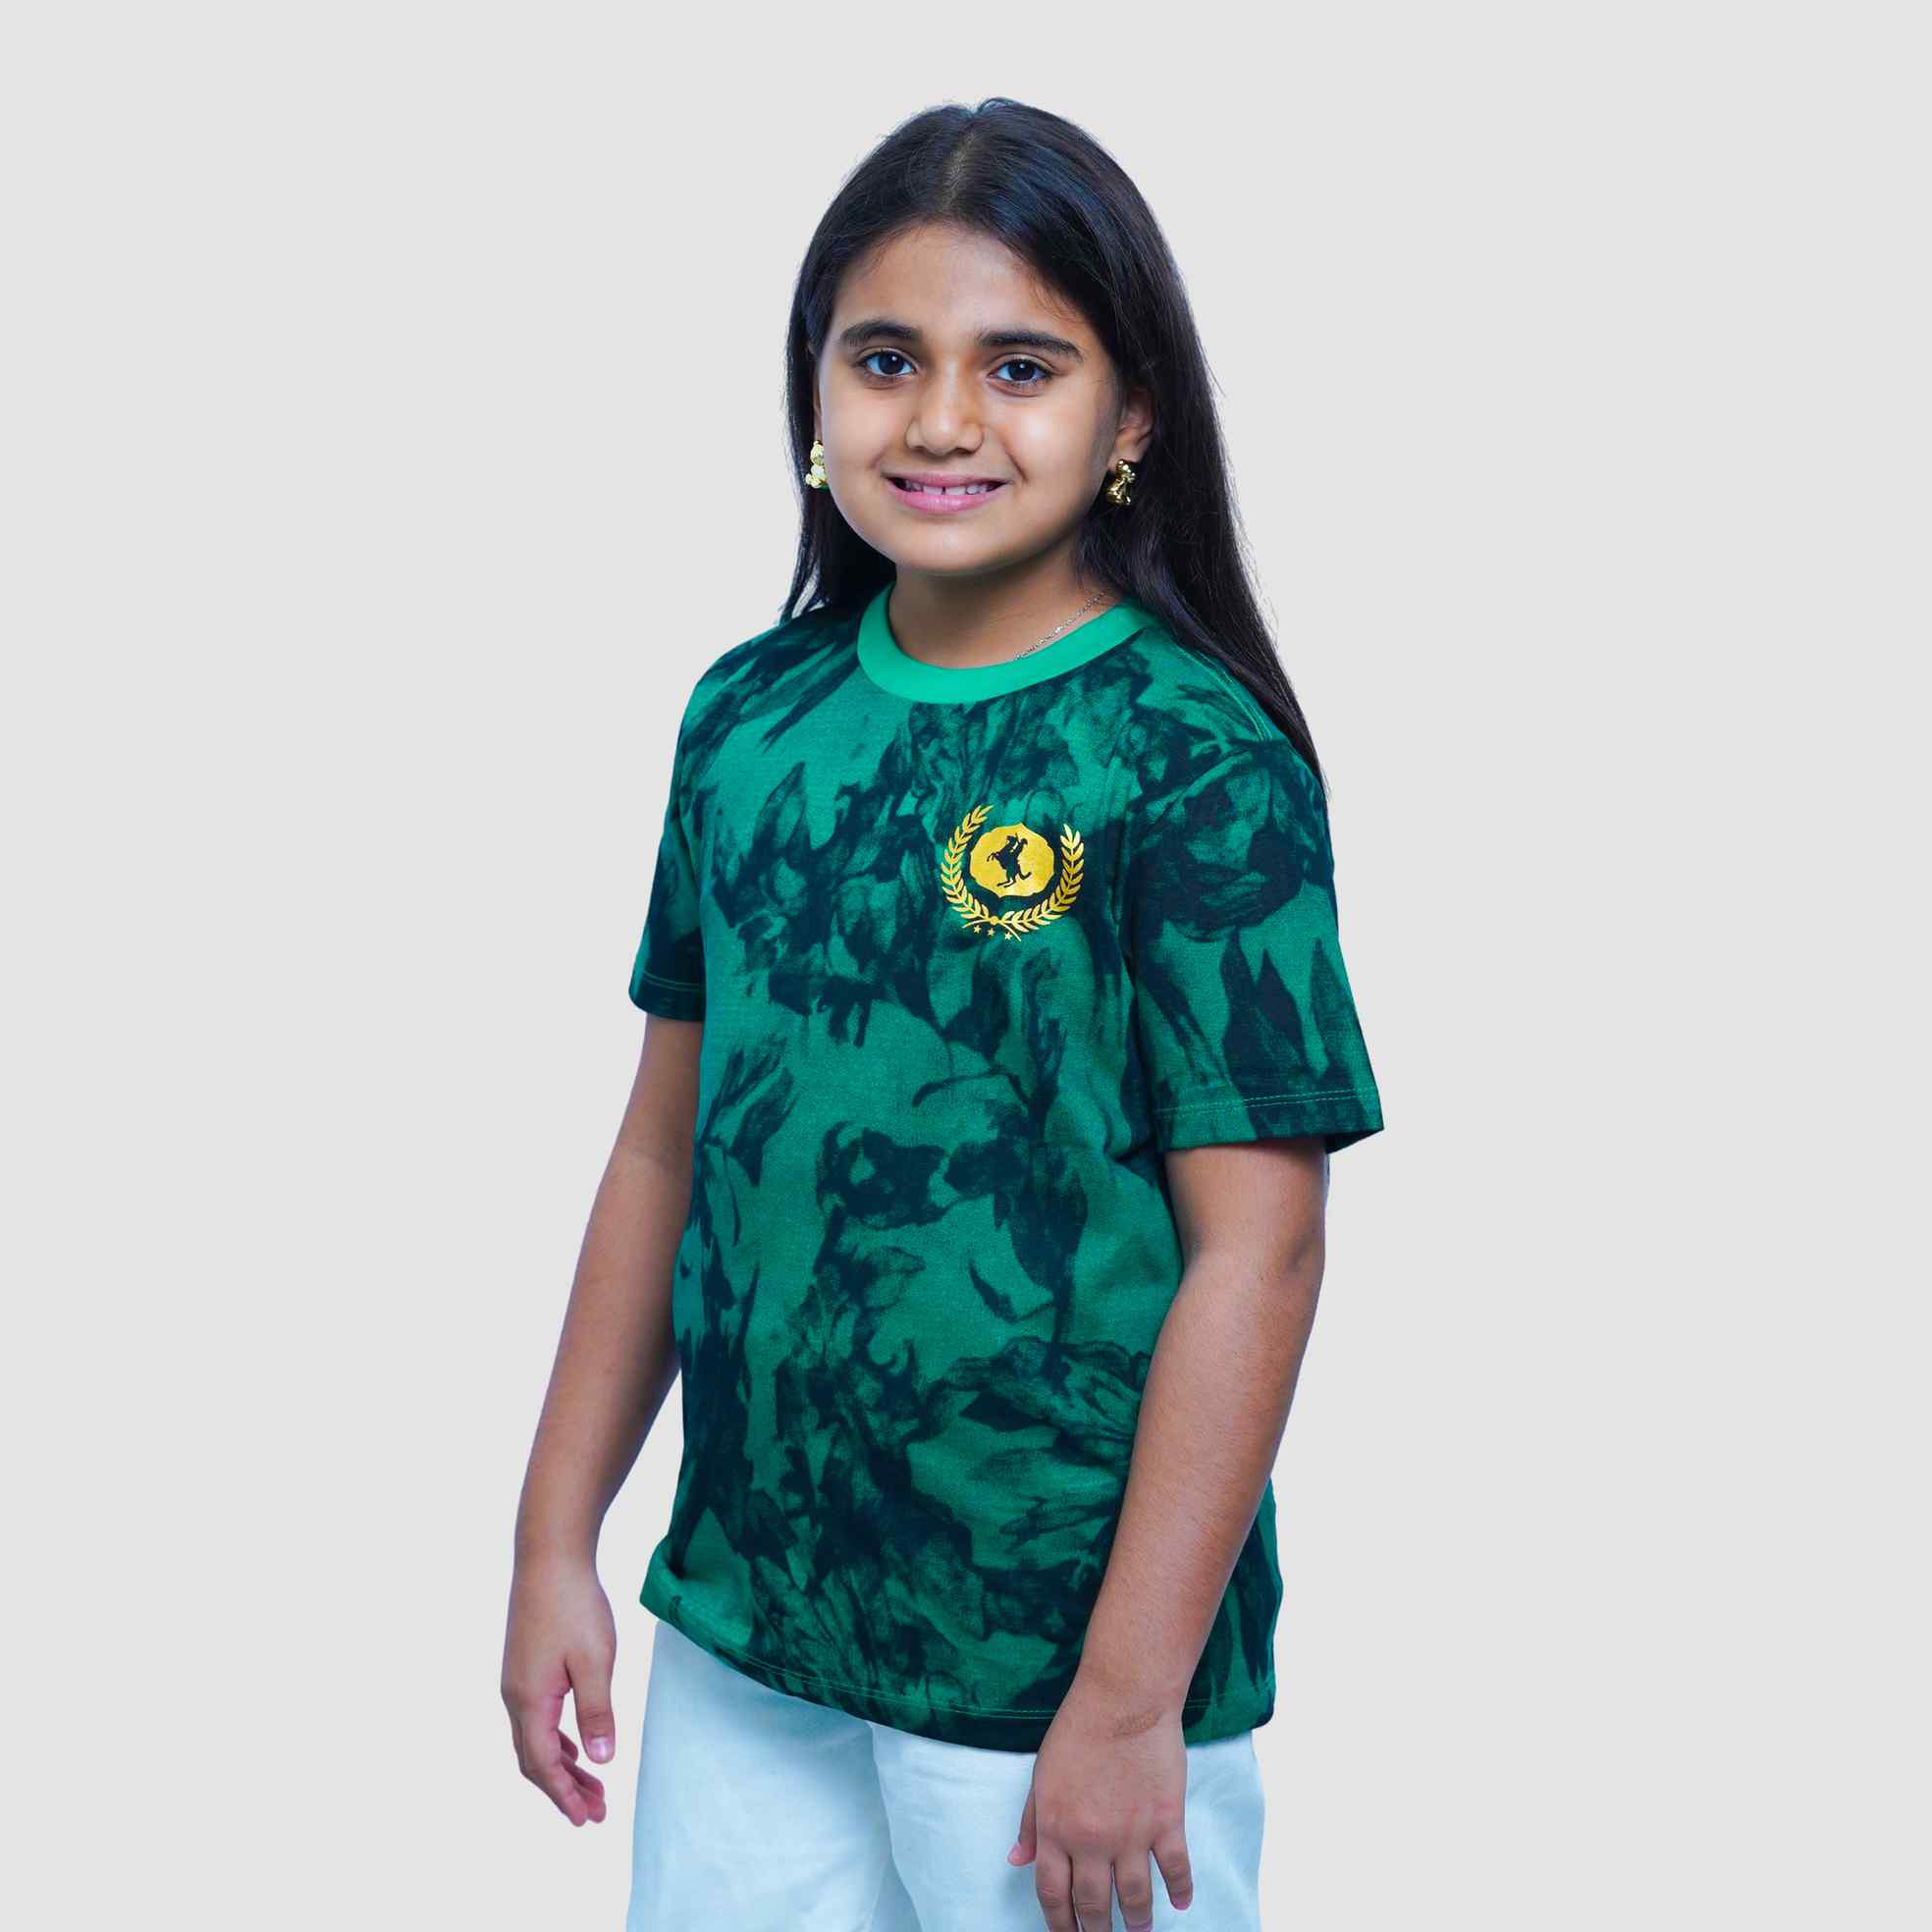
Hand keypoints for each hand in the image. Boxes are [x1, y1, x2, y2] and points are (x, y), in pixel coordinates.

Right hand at [501, 1549, 618, 1825]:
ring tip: (592, 1787)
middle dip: (564, 1789)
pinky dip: (556, 1741)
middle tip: (595, 1811)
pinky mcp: (524, 1666)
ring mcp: (516, 1681)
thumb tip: (601, 1761)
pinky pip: (535, 1719)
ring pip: (534, 1739)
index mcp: (531, 1700)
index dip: (564, 1795)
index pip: (543, 1765)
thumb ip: (596, 1713)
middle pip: (535, 1759)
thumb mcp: (595, 1660)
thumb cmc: (574, 1605)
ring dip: (562, 1767)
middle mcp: (515, 1696)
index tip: (585, 1819)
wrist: (549, 1556)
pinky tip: (575, 1746)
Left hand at [1009, 1676, 1193, 1928]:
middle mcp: (1090, 1840)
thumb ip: (1030, 1821)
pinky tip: (1179, 1903)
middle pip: (1092, 1904)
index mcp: (1054, 1828)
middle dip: (1096, 1930)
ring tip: (1138, 1930)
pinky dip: (1179, 1891)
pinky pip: (1175, 1869)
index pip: (1052, 1894)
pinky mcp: (1166, 1822)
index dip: (1059, 1923)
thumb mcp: (1041, 1774)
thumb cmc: (1078, 1728)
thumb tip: (1017, 1860)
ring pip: (1134, 1898)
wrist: (1124, 1699)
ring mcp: (1131, 1834)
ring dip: (1136, 1921)